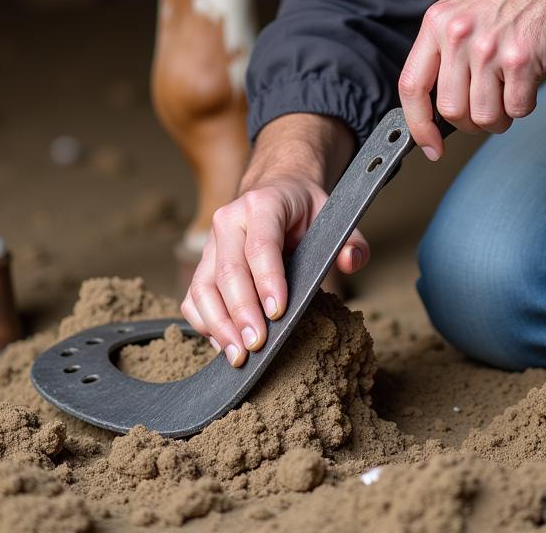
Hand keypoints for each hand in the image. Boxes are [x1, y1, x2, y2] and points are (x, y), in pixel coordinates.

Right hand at [180, 174, 366, 366]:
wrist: (275, 190)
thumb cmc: (303, 209)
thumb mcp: (333, 214)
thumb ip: (351, 239)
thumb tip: (350, 261)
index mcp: (263, 204)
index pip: (260, 244)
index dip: (267, 280)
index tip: (277, 313)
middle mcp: (229, 220)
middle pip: (228, 270)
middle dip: (241, 312)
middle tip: (256, 345)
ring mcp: (211, 243)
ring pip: (203, 287)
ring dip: (219, 325)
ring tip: (239, 355)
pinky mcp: (203, 263)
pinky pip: (194, 297)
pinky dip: (205, 323)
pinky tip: (225, 344)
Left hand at [399, 0, 545, 157]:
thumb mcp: (459, 10)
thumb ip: (444, 50)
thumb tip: (436, 102)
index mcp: (436, 24)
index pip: (412, 87)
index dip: (417, 125)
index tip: (429, 145)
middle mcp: (457, 36)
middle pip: (451, 110)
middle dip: (470, 122)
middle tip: (485, 110)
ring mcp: (489, 48)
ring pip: (484, 116)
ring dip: (498, 118)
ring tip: (508, 95)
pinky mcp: (522, 59)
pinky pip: (517, 109)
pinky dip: (523, 106)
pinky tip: (526, 83)